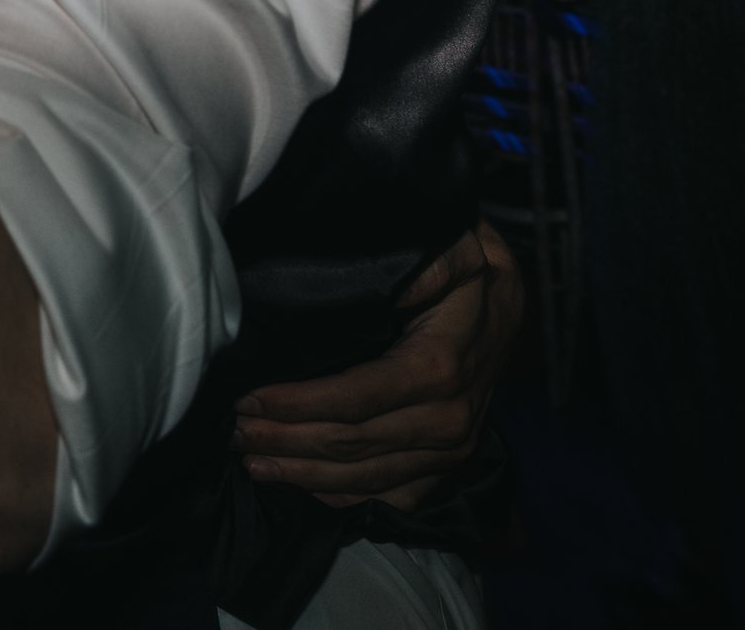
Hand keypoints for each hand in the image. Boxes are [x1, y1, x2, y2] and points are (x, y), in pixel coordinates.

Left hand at [231, 220, 522, 507]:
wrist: (512, 311)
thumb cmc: (470, 273)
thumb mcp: (458, 248)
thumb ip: (431, 262)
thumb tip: (397, 280)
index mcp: (438, 370)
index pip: (353, 399)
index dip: (297, 405)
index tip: (249, 400)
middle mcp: (446, 421)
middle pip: (349, 445)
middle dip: (285, 440)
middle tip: (233, 431)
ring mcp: (448, 451)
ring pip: (362, 478)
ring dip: (301, 474)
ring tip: (251, 459)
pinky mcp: (446, 466)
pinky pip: (387, 495)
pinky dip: (338, 496)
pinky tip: (297, 485)